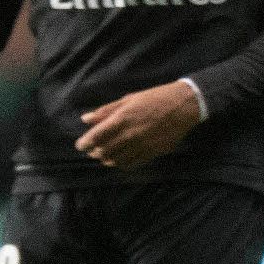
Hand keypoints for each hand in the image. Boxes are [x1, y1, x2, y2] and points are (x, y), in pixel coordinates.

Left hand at [77, 80, 202, 167]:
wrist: (183, 106)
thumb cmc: (155, 98)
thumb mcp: (129, 99)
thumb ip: (106, 111)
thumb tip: (86, 119)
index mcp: (122, 118)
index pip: (96, 136)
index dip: (85, 143)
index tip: (80, 146)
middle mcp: (130, 134)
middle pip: (105, 150)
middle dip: (95, 152)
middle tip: (91, 151)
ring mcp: (142, 145)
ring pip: (117, 160)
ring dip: (107, 160)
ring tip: (104, 157)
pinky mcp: (153, 152)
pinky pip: (133, 164)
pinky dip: (122, 164)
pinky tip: (119, 161)